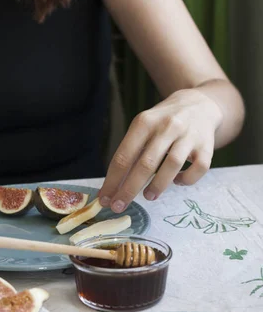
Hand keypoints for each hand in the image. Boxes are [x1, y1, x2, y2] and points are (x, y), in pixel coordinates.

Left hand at [99, 88, 222, 212]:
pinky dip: (186, 180)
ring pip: (172, 165)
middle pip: (145, 164)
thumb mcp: (144, 128)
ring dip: (157, 186)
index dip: (112, 181)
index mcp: (145, 122)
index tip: (104, 199)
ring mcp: (188, 136)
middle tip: (118, 206)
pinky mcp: (207, 146)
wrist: (199, 104)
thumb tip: (113, 187)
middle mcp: (167, 126)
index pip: (124, 156)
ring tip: (148, 197)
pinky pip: (198, 168)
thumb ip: (131, 153)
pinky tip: (177, 182)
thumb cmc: (163, 123)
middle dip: (129, 189)